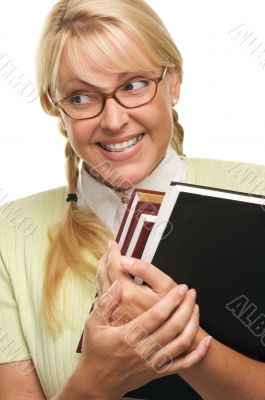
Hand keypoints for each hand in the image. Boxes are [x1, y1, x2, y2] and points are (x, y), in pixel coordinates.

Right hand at [74, 280, 211, 398]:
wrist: (97, 383)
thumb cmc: (96, 352)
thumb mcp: (93, 324)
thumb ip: (105, 303)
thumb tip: (117, 286)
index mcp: (128, 336)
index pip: (156, 316)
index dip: (171, 301)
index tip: (180, 288)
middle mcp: (143, 349)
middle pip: (173, 327)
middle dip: (186, 307)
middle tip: (192, 293)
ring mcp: (152, 362)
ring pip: (181, 343)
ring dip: (192, 324)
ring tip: (196, 308)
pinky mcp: (157, 372)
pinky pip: (183, 364)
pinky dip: (198, 354)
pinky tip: (206, 342)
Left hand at [96, 240, 177, 321]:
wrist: (172, 339)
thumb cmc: (173, 310)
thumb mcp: (165, 285)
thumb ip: (145, 269)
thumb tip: (124, 259)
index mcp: (128, 293)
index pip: (113, 265)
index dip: (113, 251)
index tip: (114, 243)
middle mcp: (117, 304)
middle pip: (103, 274)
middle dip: (105, 259)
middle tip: (109, 249)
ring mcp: (114, 313)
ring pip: (100, 286)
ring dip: (102, 271)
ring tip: (106, 261)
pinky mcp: (114, 320)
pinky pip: (102, 297)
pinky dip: (103, 284)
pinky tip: (108, 280)